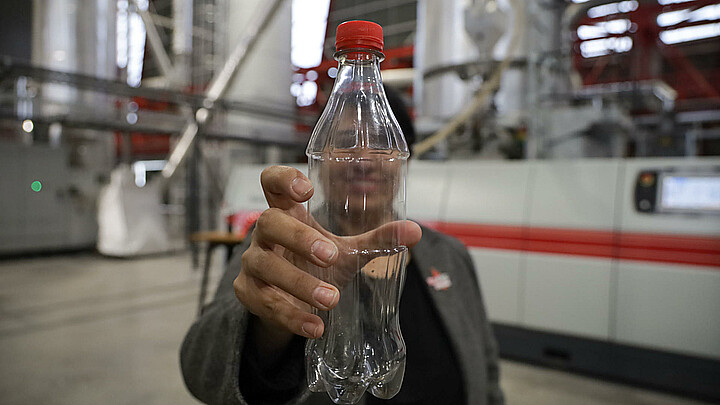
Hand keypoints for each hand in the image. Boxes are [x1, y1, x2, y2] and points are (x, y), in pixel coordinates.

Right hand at [234, 166, 420, 347]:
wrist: (292, 304)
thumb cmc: (316, 265)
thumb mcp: (347, 251)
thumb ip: (377, 240)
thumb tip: (416, 231)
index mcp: (287, 213)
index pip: (272, 182)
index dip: (283, 179)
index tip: (306, 189)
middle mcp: (264, 233)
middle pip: (268, 222)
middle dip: (299, 238)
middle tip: (331, 256)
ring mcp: (253, 263)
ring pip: (265, 265)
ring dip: (299, 283)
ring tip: (332, 299)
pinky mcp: (247, 293)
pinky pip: (265, 302)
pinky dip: (292, 316)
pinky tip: (316, 325)